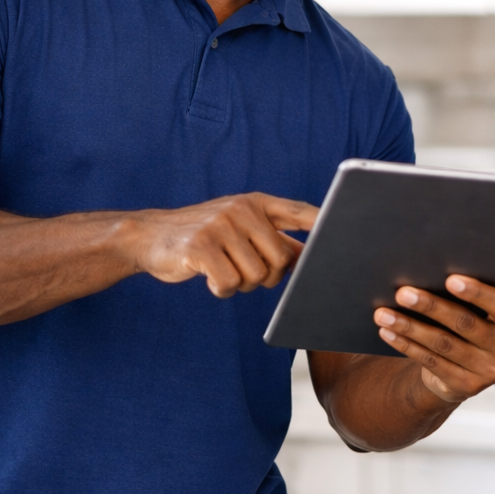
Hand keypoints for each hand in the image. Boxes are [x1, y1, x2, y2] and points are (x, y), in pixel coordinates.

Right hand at [135, 193, 316, 296]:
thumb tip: (307, 257)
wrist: (149, 236)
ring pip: (255, 276)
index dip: (323, 222)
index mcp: (255, 203)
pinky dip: (221, 290)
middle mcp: (241, 210)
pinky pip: (228, 284)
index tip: (345, 231)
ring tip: (222, 270)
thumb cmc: (202, 236)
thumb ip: (272, 239)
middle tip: (243, 271)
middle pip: (280, 259)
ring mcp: (220, 226)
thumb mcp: (239, 229)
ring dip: (240, 284)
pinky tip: (209, 278)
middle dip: (266, 276)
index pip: (298, 211)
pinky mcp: (200, 247)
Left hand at [373, 276, 494, 403]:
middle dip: (431, 306)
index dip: (477, 293)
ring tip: (383, 313)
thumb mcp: (481, 312)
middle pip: (465, 323)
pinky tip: (388, 332)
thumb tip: (429, 271)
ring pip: (443, 344)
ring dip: (410, 326)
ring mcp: (489, 372)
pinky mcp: (466, 387)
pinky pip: (431, 362)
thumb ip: (469, 297)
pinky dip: (406, 345)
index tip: (449, 279)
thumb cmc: (471, 324)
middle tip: (402, 293)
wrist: (466, 370)